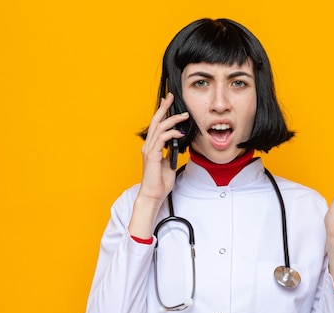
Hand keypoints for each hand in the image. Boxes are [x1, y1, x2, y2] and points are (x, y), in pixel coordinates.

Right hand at [128, 93, 188, 237]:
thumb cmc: (159, 182)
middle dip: (164, 108)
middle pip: (155, 121)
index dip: (162, 113)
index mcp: (152, 147)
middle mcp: (148, 146)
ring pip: (159, 128)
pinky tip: (179, 133)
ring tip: (184, 116)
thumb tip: (178, 144)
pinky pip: (162, 139)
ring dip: (172, 120)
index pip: (157, 125)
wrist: (153, 195)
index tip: (169, 103)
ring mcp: (149, 150)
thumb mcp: (168, 164)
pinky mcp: (152, 155)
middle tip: (171, 97)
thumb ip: (171, 153)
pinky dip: (171, 133)